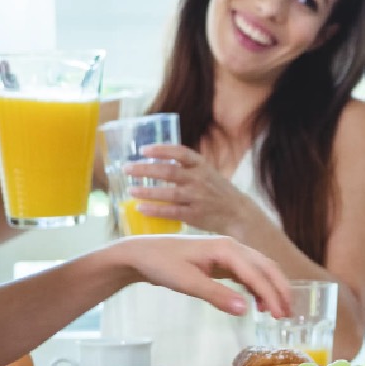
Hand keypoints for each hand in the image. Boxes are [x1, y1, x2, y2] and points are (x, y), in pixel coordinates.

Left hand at [118, 234, 291, 318]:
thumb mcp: (187, 282)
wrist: (141, 254)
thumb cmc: (161, 264)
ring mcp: (227, 252)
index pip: (256, 274)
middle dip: (280, 290)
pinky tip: (258, 303)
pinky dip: (257, 287)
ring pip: (259, 269)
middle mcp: (231, 247)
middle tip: (288, 314)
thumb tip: (245, 309)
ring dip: (271, 288)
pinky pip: (247, 272)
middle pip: (266, 267)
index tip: (280, 316)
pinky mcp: (221, 261)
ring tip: (277, 312)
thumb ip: (216, 295)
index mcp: (226, 248)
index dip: (271, 295)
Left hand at [124, 144, 261, 237]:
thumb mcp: (206, 172)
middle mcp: (200, 180)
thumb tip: (155, 161)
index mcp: (202, 165)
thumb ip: (186, 167)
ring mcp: (197, 198)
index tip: (143, 150)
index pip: (180, 152)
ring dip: (147, 191)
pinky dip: (155, 210)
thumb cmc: (217, 191)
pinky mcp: (195, 215)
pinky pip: (171, 212)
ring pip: (169, 193)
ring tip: (131, 190)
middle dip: (145, 169)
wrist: (238, 213)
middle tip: (126, 169)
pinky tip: (141, 208)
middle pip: (169, 172)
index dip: (161, 150)